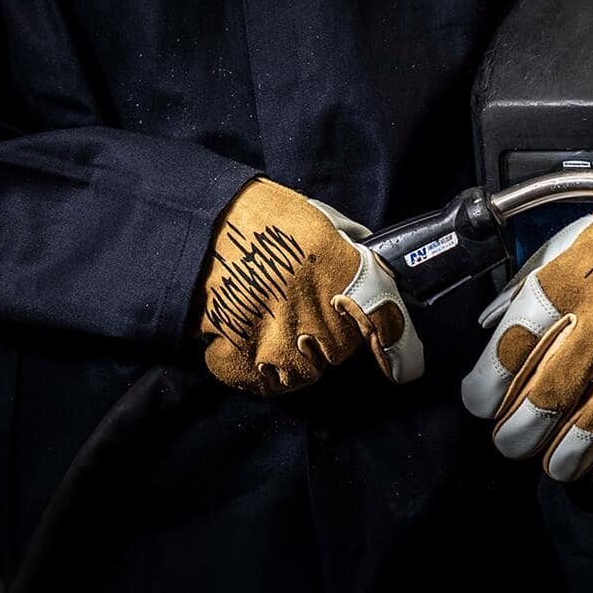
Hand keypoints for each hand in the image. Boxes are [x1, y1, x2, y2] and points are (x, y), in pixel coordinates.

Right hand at [196, 179, 423, 395]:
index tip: (402, 368)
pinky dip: (251, 366)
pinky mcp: (236, 356)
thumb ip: (347, 249)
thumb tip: (370, 269)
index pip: (386, 327)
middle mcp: (317, 316)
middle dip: (324, 337)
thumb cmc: (254, 212)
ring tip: (268, 322)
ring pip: (299, 375)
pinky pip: (257, 380)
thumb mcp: (315, 218)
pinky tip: (243, 337)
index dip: (398, 353)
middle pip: (336, 354)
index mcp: (344, 274)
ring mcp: (275, 343)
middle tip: (297, 308)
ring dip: (289, 357)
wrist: (190, 219)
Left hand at [461, 129, 592, 491]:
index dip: (489, 381)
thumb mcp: (571, 240)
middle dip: (522, 430)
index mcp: (568, 283)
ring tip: (553, 466)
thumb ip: (528, 281)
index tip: (479, 402)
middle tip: (509, 444)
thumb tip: (490, 321)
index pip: (514, 344)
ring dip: (569, 453)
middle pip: (550, 393)